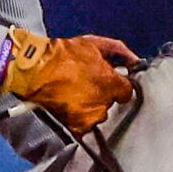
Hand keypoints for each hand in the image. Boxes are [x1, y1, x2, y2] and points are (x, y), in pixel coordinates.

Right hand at [1, 30, 142, 132]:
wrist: (35, 70)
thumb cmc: (64, 54)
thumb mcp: (95, 44)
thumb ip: (120, 52)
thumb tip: (137, 61)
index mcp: (112, 84)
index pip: (127, 92)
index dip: (117, 85)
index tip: (107, 81)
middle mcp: (104, 104)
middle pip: (110, 103)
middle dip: (102, 95)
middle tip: (85, 83)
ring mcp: (90, 117)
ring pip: (98, 114)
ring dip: (90, 106)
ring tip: (74, 93)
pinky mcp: (77, 127)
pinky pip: (85, 124)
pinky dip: (79, 117)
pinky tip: (69, 103)